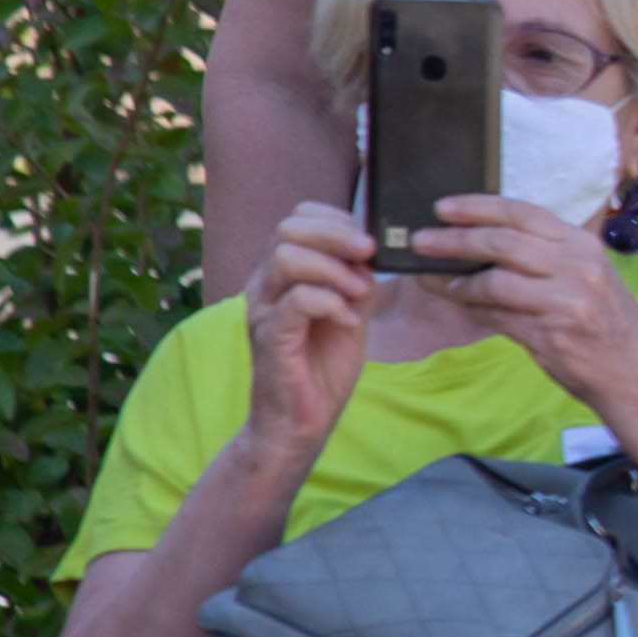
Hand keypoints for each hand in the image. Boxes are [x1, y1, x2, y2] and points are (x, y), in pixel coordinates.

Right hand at [241, 205, 382, 465]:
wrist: (304, 418)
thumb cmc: (324, 364)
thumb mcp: (352, 310)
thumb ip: (357, 277)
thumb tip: (373, 247)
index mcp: (282, 273)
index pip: (297, 217)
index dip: (337, 220)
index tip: (368, 243)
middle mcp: (265, 285)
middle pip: (289, 228)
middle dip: (338, 235)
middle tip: (369, 256)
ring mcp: (263, 310)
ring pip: (288, 258)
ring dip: (335, 270)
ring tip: (359, 296)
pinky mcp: (270, 338)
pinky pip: (296, 301)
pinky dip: (331, 304)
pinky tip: (349, 322)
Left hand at [410, 189, 637, 412]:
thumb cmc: (606, 325)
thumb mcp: (585, 278)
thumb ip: (544, 260)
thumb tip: (480, 246)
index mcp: (583, 245)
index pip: (524, 213)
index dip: (479, 206)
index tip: (443, 207)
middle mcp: (578, 265)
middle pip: (503, 241)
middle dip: (454, 238)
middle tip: (420, 241)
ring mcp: (568, 298)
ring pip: (495, 277)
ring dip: (455, 277)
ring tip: (428, 276)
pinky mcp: (553, 331)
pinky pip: (498, 313)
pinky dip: (471, 305)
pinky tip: (455, 300)